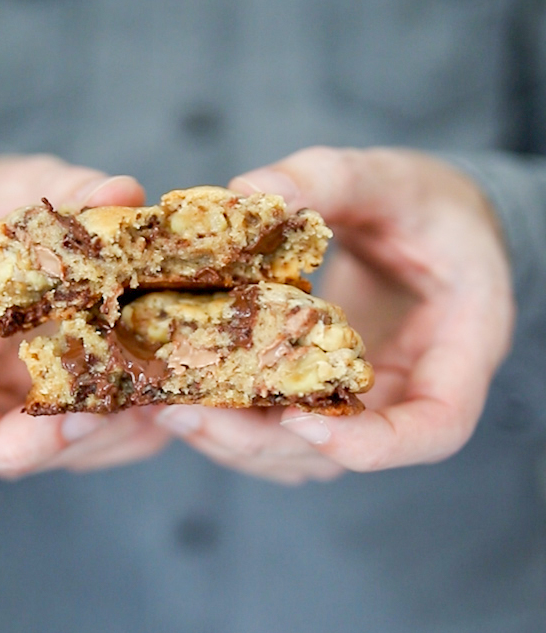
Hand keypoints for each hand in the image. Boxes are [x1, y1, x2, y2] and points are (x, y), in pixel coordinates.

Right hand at [0, 154, 171, 476]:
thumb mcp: (5, 184)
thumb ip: (56, 191)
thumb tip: (124, 194)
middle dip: (7, 442)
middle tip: (80, 413)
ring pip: (8, 461)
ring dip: (77, 442)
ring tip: (140, 399)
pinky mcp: (33, 425)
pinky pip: (66, 454)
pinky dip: (114, 437)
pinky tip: (157, 400)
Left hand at [157, 147, 514, 482]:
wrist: (429, 218)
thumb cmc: (426, 200)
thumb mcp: (388, 178)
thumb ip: (327, 179)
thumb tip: (246, 190)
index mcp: (463, 345)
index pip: (437, 427)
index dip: (373, 445)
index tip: (300, 421)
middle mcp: (413, 389)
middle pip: (347, 454)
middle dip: (262, 442)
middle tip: (188, 412)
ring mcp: (365, 401)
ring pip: (304, 453)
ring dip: (236, 441)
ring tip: (169, 404)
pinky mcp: (324, 392)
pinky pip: (282, 426)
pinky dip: (235, 419)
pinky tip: (183, 389)